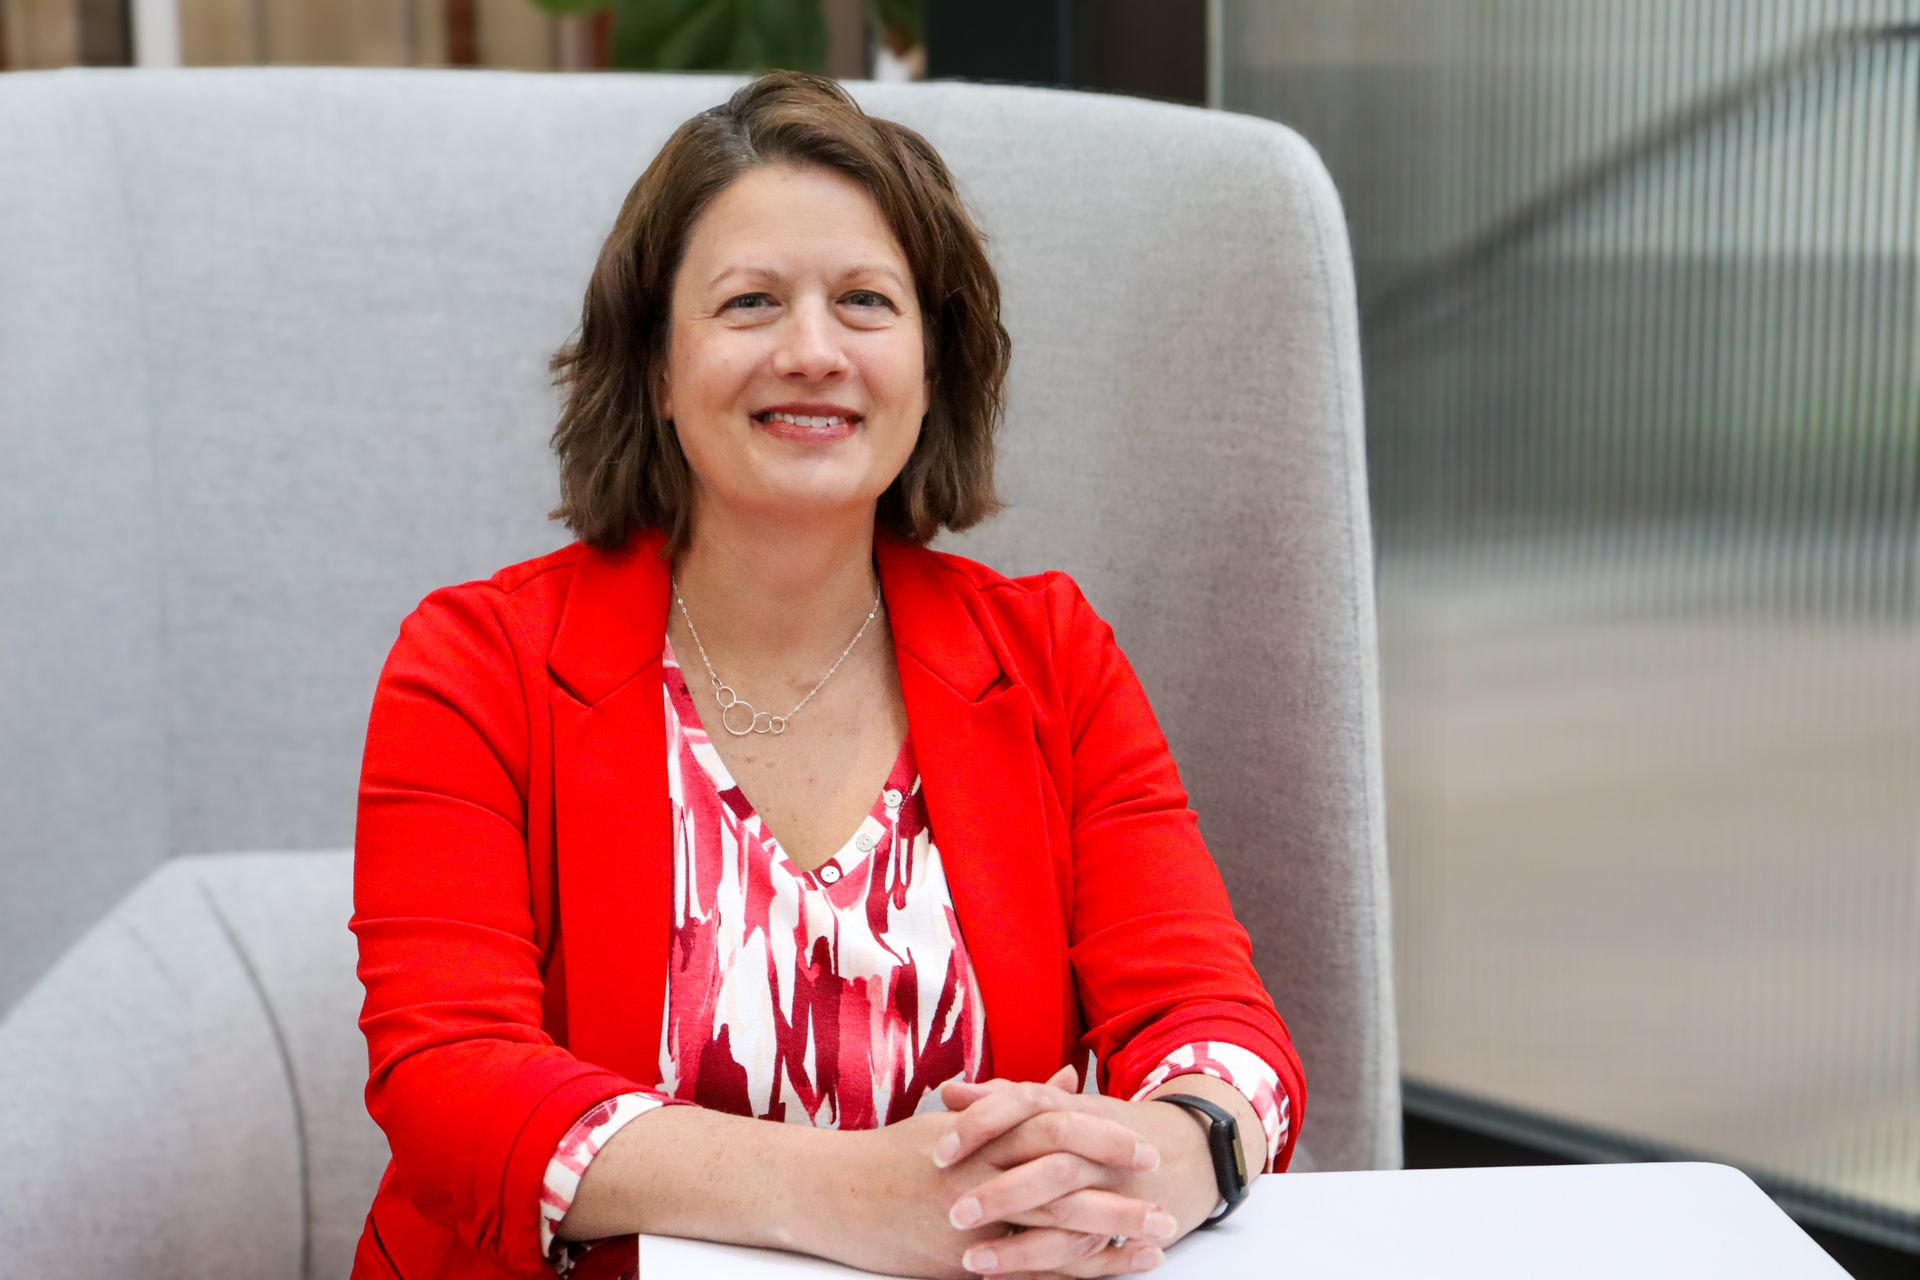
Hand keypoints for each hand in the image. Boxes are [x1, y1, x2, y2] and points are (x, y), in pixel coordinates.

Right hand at [808, 1066, 1166, 1279]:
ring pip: (1053, 1228)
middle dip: (1120, 1194)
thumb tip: (1068, 1079)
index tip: (1142, 1147)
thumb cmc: (894, 1154)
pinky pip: (1025, 1267)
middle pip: (1065, 1179)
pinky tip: (1105, 1270)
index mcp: (982, 1132)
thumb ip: (1017, 1101)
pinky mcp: (960, 1261)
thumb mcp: (956, 1119)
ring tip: (1154, 1244)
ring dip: (1109, 1237)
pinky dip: (1071, 1269)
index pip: (1055, 1126)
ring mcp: (972, 1220)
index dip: (1103, 1135)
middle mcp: (981, 1173)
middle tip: (1164, 1202)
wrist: (831, 1192)